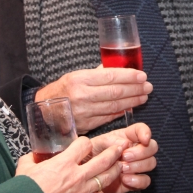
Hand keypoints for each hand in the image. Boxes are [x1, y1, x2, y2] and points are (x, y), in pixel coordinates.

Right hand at [16, 137, 123, 192]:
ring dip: (115, 171)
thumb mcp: (24, 167)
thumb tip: (33, 156)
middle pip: (104, 159)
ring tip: (120, 166)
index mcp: (63, 162)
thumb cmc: (23, 190)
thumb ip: (32, 159)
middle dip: (114, 151)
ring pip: (106, 179)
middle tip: (120, 147)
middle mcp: (77, 176)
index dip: (85, 142)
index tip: (84, 144)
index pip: (84, 144)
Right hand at [35, 67, 151, 133]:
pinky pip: (108, 117)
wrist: (44, 111)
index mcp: (79, 79)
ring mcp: (84, 112)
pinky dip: (121, 112)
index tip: (142, 76)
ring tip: (143, 97)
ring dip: (132, 101)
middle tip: (148, 87)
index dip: (129, 76)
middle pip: (116, 92)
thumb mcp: (75, 76)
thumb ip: (96, 73)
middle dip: (135, 89)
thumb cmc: (62, 90)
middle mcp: (82, 95)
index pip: (111, 76)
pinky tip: (130, 107)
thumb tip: (118, 67)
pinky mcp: (86, 124)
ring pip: (114, 106)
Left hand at [89, 123, 156, 192]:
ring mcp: (137, 165)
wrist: (86, 177)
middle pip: (152, 147)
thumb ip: (109, 141)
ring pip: (151, 163)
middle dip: (141, 152)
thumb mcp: (95, 144)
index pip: (142, 130)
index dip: (146, 133)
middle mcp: (135, 150)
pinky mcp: (135, 180)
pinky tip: (125, 179)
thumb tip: (125, 143)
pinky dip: (138, 180)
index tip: (144, 139)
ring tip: (122, 169)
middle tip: (124, 157)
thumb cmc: (91, 156)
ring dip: (138, 166)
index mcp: (127, 137)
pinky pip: (146, 180)